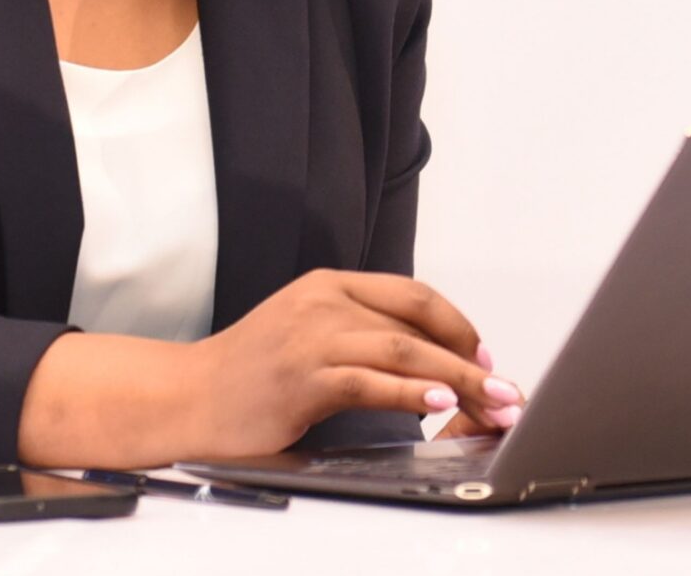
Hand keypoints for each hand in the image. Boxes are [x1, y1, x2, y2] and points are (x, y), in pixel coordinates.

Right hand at [176, 269, 526, 458]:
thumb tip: (433, 361)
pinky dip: (409, 393)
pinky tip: (438, 403)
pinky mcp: (299, 376)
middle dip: (472, 359)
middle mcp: (324, 303)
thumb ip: (364, 337)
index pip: (415, 296)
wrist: (184, 398)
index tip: (485, 356)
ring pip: (403, 351)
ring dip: (457, 379)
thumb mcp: (311, 336)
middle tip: (506, 389)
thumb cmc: (251, 374)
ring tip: (490, 401)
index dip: (459, 326)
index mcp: (331, 286)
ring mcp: (310, 337)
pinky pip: (368, 381)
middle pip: (419, 324)